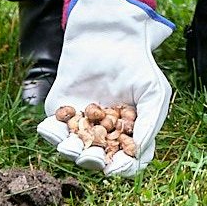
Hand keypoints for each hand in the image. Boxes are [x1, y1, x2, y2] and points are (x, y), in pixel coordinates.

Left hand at [39, 0, 173, 177]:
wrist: (110, 38)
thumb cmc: (137, 65)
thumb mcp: (155, 94)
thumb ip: (149, 124)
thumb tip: (137, 153)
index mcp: (128, 134)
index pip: (126, 160)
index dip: (122, 167)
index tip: (116, 166)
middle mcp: (103, 134)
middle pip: (98, 160)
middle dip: (93, 162)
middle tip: (91, 157)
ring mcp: (81, 124)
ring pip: (73, 149)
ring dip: (71, 152)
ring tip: (72, 148)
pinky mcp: (60, 112)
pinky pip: (53, 130)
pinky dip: (52, 134)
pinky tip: (56, 132)